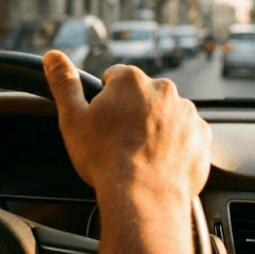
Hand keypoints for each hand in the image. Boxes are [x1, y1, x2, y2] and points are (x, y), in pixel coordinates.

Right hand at [43, 50, 210, 201]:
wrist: (143, 196)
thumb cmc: (105, 158)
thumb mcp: (73, 118)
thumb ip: (64, 82)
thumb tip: (53, 56)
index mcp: (130, 80)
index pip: (114, 78)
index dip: (104, 100)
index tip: (103, 121)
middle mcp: (163, 89)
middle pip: (142, 95)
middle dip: (132, 111)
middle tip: (119, 140)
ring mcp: (186, 112)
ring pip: (165, 114)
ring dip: (155, 126)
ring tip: (140, 154)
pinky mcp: (201, 136)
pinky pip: (186, 134)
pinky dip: (175, 144)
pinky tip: (160, 161)